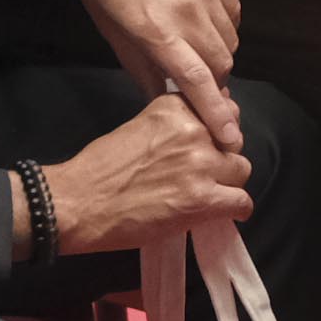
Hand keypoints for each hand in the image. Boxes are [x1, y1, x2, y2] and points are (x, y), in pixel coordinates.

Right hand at [34, 92, 252, 258]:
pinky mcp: (202, 199)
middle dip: (223, 157)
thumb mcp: (139, 128)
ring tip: (211, 195)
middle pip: (235, 141)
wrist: (78, 203)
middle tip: (206, 174)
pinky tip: (225, 212)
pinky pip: (241, 202)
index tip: (212, 143)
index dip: (219, 130)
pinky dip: (236, 209)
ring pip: (241, 171)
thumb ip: (172, 126)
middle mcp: (193, 130)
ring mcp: (200, 164)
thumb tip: (201, 131)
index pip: (222, 109)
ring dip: (229, 183)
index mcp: (175, 108)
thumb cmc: (100, 168)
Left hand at [61, 0, 242, 130]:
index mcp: (154, 28)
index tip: (230, 137)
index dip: (216, 113)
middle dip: (213, 83)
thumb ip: (142, 68)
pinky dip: (223, 27)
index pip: (198, 80)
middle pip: (221, 64)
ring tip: (193, 48)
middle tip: (196, 84)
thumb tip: (165, 100)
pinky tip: (202, 23)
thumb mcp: (111, 29)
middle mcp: (186, 8)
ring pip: (230, 40)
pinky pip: (233, 12)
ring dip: (217, 55)